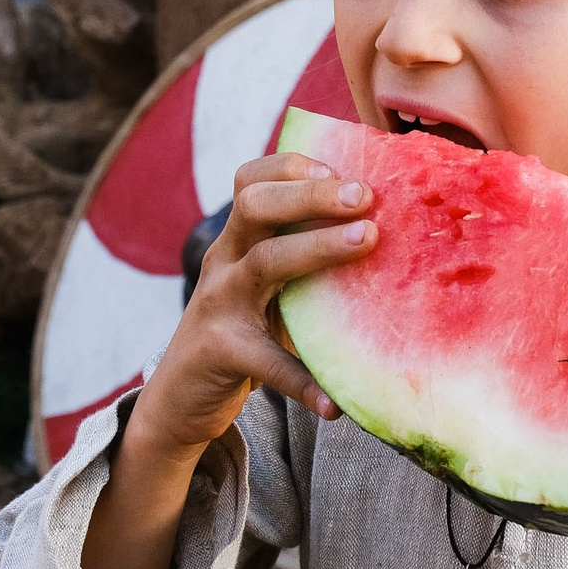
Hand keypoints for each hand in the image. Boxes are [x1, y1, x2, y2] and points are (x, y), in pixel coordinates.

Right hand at [127, 152, 375, 461]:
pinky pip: (267, 362)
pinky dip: (303, 382)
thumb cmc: (243, 333)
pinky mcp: (220, 351)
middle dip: (311, 194)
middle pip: (256, 205)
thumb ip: (304, 262)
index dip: (292, 165)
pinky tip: (335, 402)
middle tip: (365, 197)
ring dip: (318, 247)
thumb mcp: (267, 288)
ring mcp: (219, 304)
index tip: (344, 169)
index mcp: (238, 239)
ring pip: (264, 261)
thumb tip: (389, 240)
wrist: (179, 397)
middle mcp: (225, 261)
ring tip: (368, 240)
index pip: (250, 180)